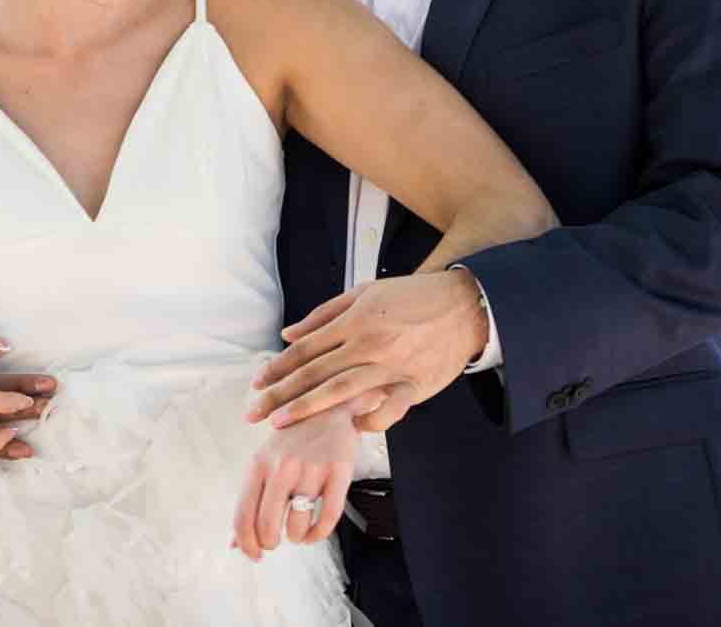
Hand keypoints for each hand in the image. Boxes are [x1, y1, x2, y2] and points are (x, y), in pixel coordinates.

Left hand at [229, 394, 379, 560]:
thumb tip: (234, 544)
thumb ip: (249, 501)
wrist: (329, 405)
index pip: (243, 516)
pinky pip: (328, 517)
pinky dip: (319, 533)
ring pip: (297, 524)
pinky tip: (314, 531)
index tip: (253, 554)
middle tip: (276, 541)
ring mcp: (312, 468)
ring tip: (297, 530)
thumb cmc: (293, 440)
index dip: (246, 544)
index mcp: (258, 463)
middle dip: (270, 543)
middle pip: (267, 525)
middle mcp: (283, 465)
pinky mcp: (339, 471)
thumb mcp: (264, 462)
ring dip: (296, 536)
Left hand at [246, 271, 486, 432]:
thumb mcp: (366, 293)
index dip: (278, 367)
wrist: (466, 305)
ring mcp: (391, 366)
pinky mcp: (415, 385)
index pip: (306, 348)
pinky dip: (367, 421)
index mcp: (355, 319)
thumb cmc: (414, 297)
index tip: (256, 383)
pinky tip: (351, 428)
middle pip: (314, 372)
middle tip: (253, 412)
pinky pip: (387, 410)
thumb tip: (288, 334)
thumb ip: (325, 314)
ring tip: (281, 423)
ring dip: (307, 408)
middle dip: (280, 394)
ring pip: (340, 391)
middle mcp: (368, 343)